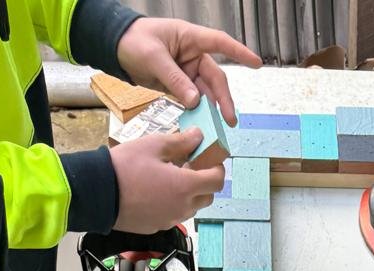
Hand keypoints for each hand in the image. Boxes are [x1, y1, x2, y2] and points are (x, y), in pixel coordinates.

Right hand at [111, 130, 220, 229]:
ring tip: (170, 176)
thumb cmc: (124, 167)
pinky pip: (173, 215)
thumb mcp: (153, 145)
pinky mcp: (157, 226)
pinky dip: (173, 203)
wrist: (98, 193)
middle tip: (188, 165)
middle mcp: (182, 207)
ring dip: (189, 193)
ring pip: (191, 207)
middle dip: (204, 181)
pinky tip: (157, 190)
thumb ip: (180, 141)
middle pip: (207, 197)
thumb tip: (198, 136)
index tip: (210, 159)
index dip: (217, 168)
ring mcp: (170, 219)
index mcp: (185, 186)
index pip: (217, 181)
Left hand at [116, 16, 261, 123]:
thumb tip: (195, 101)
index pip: (220, 44)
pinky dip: (197, 113)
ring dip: (211, 110)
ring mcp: (187, 71)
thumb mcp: (154, 58)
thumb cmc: (134, 41)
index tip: (257, 64)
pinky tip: (200, 125)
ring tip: (216, 128)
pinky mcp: (179, 85)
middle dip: (223, 100)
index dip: (239, 53)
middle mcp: (192, 55)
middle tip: (229, 120)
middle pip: (214, 78)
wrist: (116, 47)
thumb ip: (175, 80)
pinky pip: (192, 100)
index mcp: (190, 39)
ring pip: (205, 93)